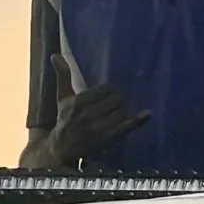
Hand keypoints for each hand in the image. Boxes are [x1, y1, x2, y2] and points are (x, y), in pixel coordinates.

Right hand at [40, 52, 147, 170]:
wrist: (62, 148)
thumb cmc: (64, 119)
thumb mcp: (62, 97)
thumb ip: (62, 75)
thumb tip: (55, 55)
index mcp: (77, 102)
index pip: (105, 89)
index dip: (110, 90)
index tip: (108, 93)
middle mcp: (87, 116)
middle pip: (115, 100)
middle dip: (117, 99)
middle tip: (114, 103)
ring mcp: (97, 129)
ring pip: (121, 112)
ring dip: (122, 110)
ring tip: (116, 112)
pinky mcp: (106, 140)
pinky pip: (125, 128)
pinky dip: (137, 121)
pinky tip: (147, 114)